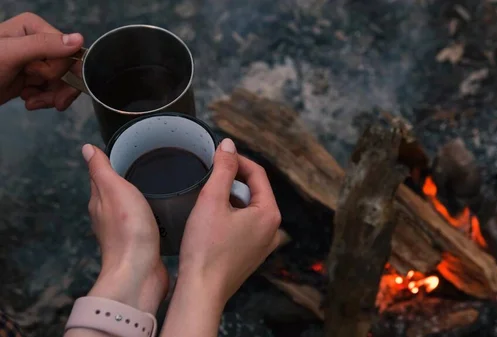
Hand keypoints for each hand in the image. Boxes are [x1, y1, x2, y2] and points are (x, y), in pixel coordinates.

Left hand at [0, 12, 83, 109]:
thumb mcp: (11, 54)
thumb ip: (44, 45)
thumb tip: (78, 40)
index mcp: (33, 29)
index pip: (67, 50)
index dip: (60, 69)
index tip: (41, 78)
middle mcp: (37, 43)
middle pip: (67, 68)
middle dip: (58, 87)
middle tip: (48, 101)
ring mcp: (35, 62)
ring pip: (62, 82)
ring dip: (50, 97)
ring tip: (32, 102)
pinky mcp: (31, 78)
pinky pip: (52, 90)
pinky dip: (43, 99)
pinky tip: (29, 100)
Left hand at [81, 144, 167, 313]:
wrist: (140, 272)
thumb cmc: (128, 229)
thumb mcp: (115, 190)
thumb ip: (102, 169)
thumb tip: (86, 148)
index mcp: (99, 202)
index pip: (100, 176)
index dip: (111, 162)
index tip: (130, 150)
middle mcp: (108, 217)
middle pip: (115, 193)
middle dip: (128, 179)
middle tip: (150, 165)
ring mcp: (124, 233)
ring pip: (130, 209)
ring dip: (140, 198)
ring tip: (160, 186)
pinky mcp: (141, 245)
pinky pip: (144, 223)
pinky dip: (150, 215)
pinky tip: (163, 212)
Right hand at [179, 138, 282, 302]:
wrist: (200, 292)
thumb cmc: (205, 249)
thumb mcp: (212, 200)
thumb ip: (223, 169)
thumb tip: (229, 145)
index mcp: (270, 214)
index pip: (257, 174)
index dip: (236, 160)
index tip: (217, 155)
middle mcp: (273, 229)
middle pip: (254, 191)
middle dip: (232, 180)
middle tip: (209, 175)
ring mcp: (263, 244)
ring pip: (248, 208)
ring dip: (230, 198)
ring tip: (206, 197)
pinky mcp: (251, 255)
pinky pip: (244, 226)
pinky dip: (230, 216)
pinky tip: (210, 220)